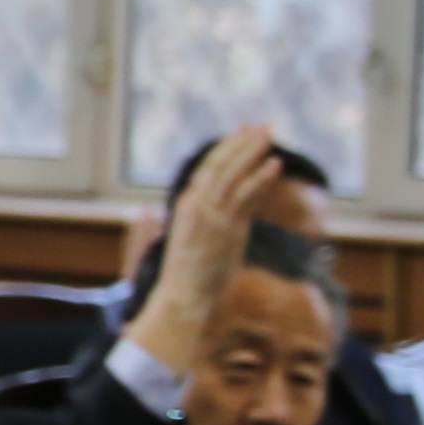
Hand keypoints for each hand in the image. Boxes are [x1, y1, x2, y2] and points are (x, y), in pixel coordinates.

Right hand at [123, 124, 279, 376]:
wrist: (181, 299)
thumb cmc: (180, 278)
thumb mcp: (177, 245)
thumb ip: (177, 225)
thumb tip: (148, 213)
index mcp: (185, 208)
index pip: (208, 171)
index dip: (227, 151)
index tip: (243, 135)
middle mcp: (197, 207)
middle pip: (221, 166)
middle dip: (242, 143)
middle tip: (262, 125)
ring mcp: (212, 217)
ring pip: (233, 175)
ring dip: (253, 152)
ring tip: (271, 133)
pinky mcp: (226, 229)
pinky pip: (246, 197)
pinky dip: (260, 178)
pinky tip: (275, 163)